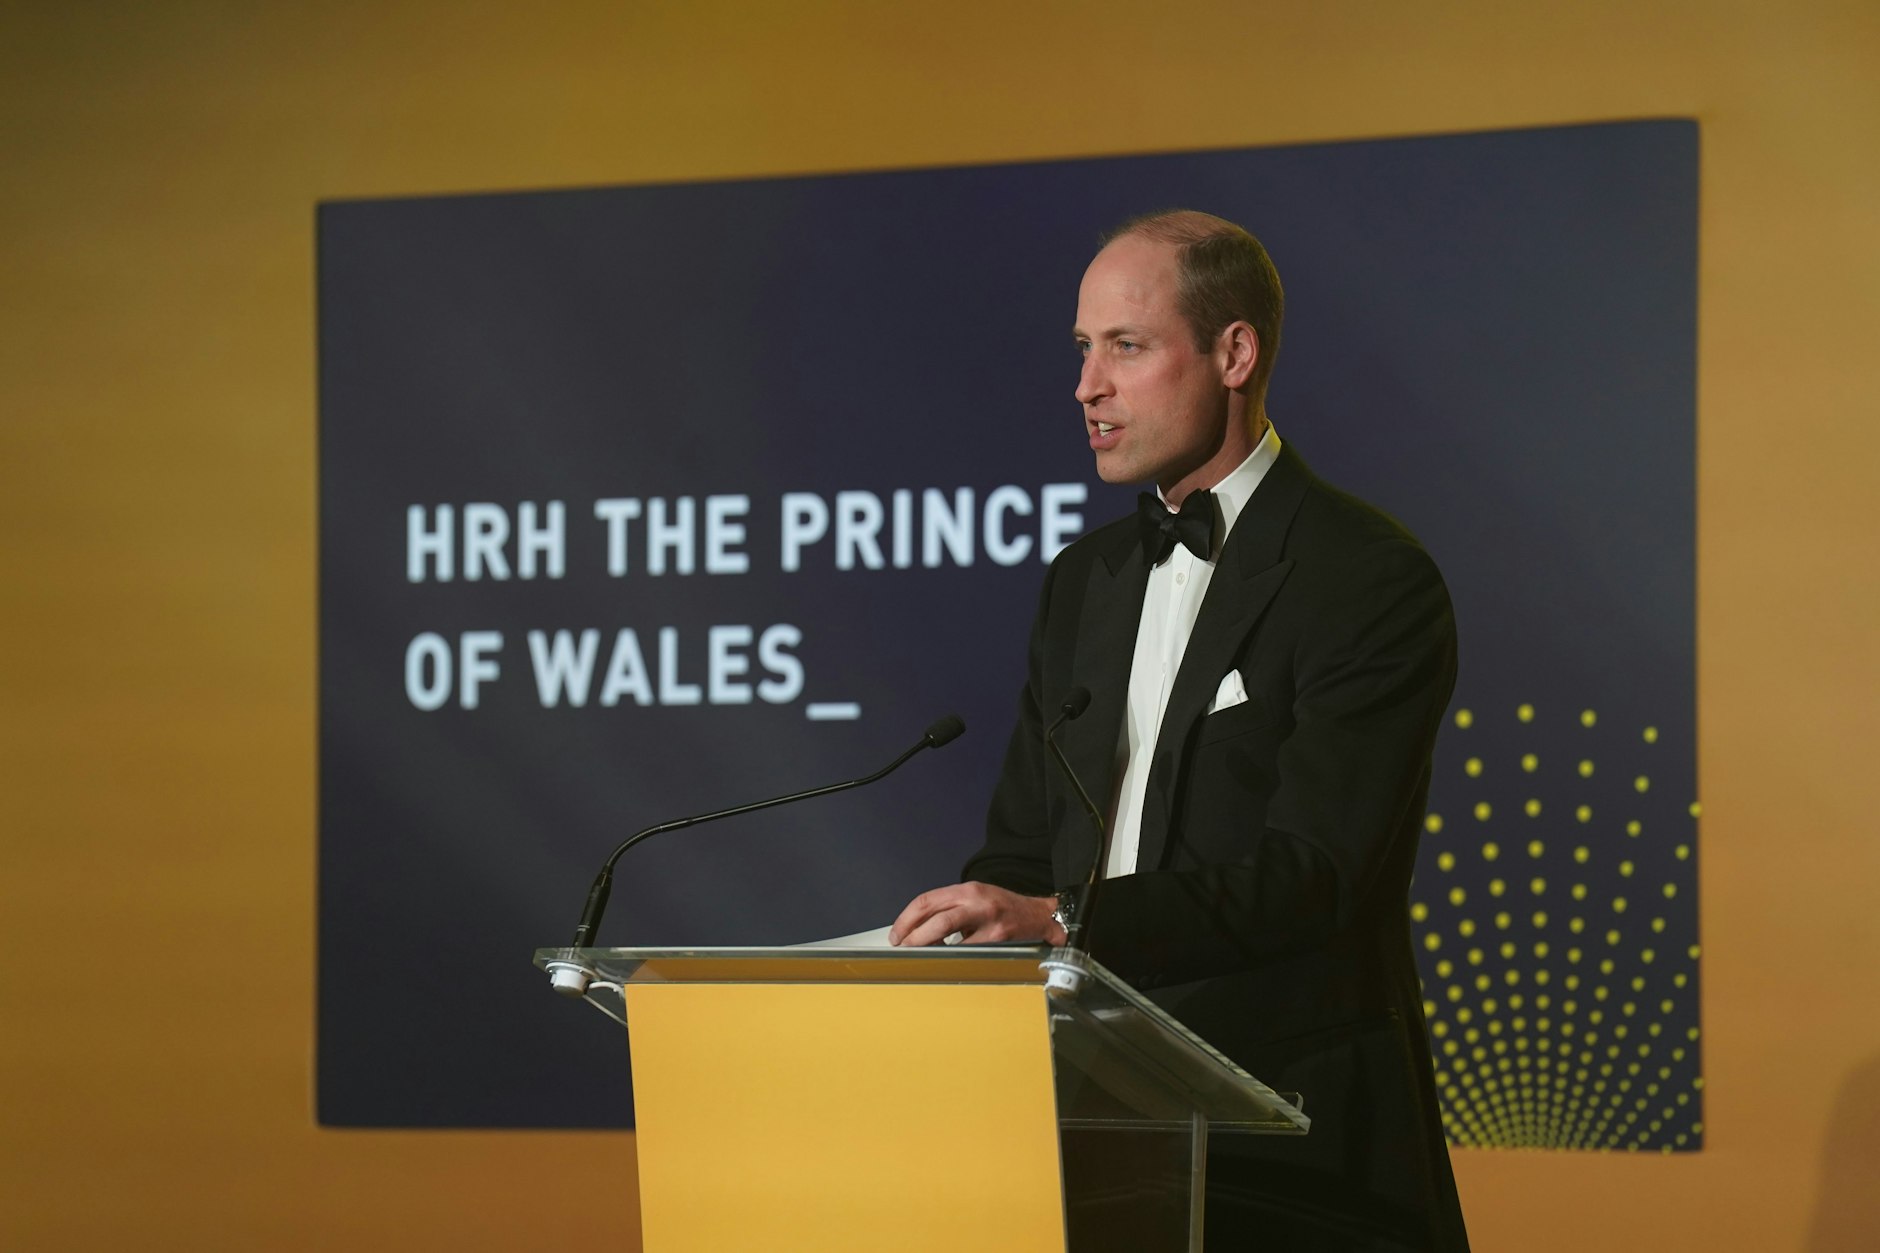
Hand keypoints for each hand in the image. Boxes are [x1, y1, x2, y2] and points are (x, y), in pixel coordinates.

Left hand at [889, 881, 1066, 946]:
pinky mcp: (998, 937)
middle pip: (934, 915)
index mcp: (967, 890)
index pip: (927, 900)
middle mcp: (976, 901)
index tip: (897, 933)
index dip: (907, 918)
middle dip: (912, 933)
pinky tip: (947, 959)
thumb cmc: (1003, 908)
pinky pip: (967, 948)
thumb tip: (919, 930)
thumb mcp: (976, 899)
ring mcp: (987, 919)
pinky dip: (952, 955)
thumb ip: (950, 909)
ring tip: (917, 952)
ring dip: (926, 943)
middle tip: (902, 946)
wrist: (1038, 916)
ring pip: (947, 929)